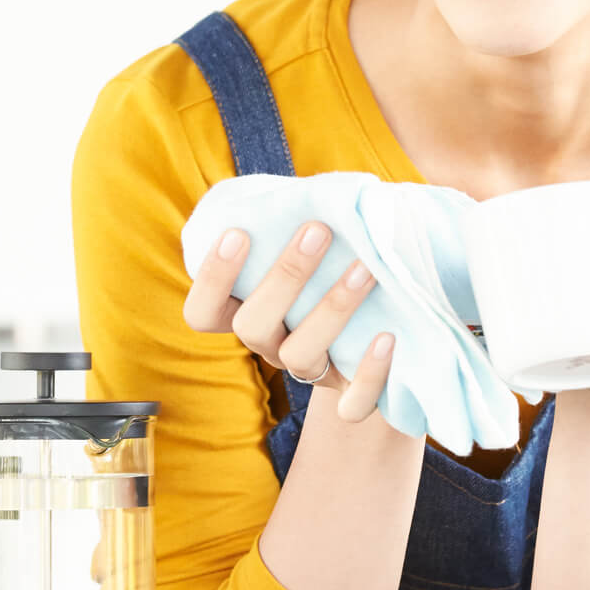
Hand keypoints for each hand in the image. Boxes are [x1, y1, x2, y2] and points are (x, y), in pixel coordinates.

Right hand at [183, 221, 397, 422]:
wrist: (379, 327)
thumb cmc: (332, 267)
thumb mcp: (306, 244)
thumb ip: (293, 219)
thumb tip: (308, 186)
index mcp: (245, 312)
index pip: (202, 313)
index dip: (212, 278)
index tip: (238, 233)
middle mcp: (270, 346)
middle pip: (253, 327)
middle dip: (284, 276)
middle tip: (317, 230)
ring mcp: (308, 372)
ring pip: (302, 356)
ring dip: (332, 309)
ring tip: (364, 267)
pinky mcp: (349, 395)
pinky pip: (352, 403)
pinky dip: (370, 374)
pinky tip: (387, 337)